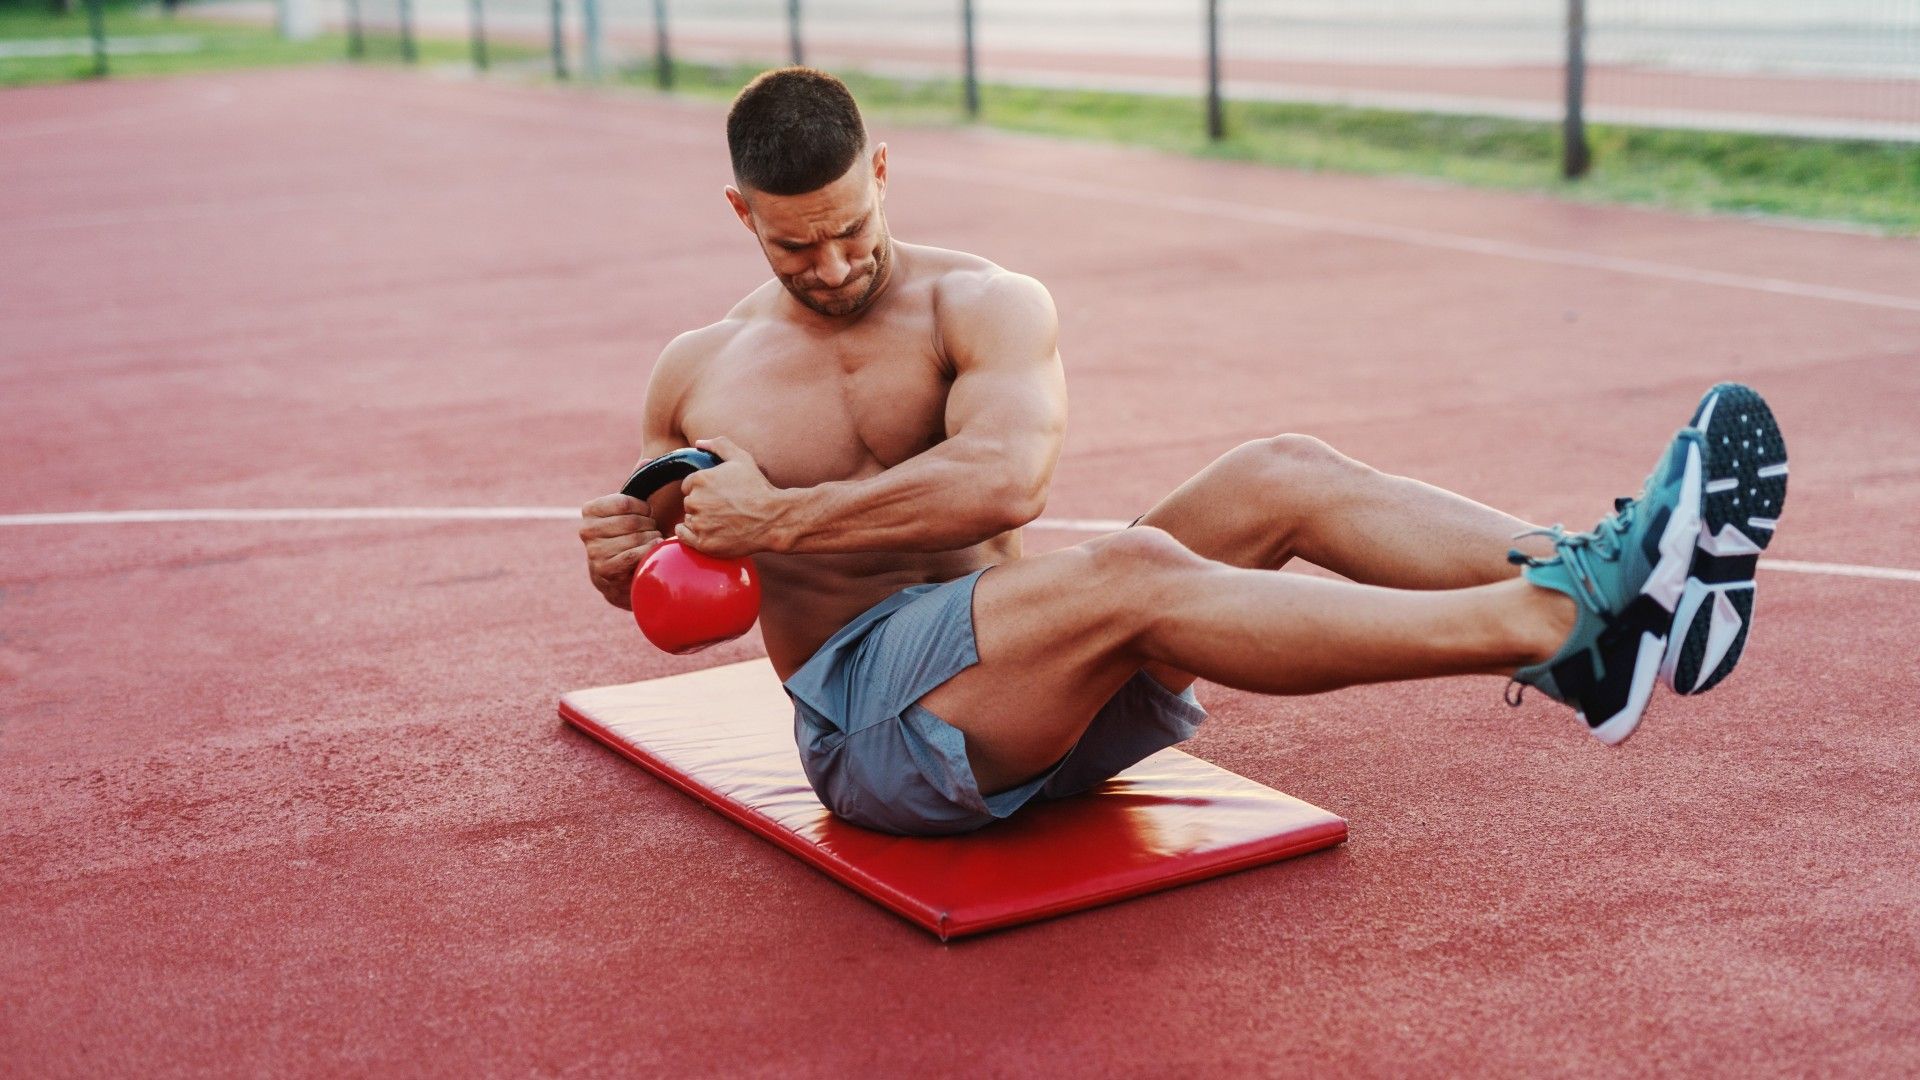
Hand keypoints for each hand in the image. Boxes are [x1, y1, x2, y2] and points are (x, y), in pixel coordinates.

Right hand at [579, 493, 661, 609]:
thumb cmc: (625, 535)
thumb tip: (644, 461)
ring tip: (652, 539)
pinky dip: (647, 551)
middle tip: (652, 529)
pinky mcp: (604, 569)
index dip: (643, 508)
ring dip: (651, 538)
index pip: (624, 502)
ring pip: (634, 538)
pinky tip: (653, 548)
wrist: (616, 573)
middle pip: (631, 521)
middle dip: (649, 525)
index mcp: (589, 510)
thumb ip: (635, 487)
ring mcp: (594, 551)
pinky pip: (633, 555)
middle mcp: (586, 530)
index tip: (647, 513)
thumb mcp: (627, 511)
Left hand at [676, 437, 785, 558]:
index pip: (688, 486)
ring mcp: (699, 523)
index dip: (703, 490)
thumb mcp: (742, 459)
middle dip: (702, 504)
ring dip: (699, 520)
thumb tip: (699, 443)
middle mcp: (695, 501)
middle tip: (722, 508)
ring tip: (721, 521)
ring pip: (689, 519)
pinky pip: (684, 536)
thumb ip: (719, 445)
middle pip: (689, 503)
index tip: (716, 495)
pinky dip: (690, 534)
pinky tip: (704, 531)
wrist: (773, 519)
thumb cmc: (758, 488)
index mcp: (699, 480)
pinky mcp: (703, 543)